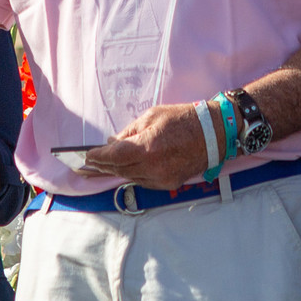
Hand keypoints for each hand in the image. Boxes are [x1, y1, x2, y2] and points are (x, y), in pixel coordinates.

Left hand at [80, 103, 213, 190]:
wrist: (213, 133)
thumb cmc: (182, 119)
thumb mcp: (151, 116)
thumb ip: (129, 132)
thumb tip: (112, 143)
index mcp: (147, 147)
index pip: (113, 157)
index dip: (97, 158)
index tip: (87, 157)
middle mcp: (153, 167)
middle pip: (119, 170)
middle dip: (102, 167)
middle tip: (89, 165)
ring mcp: (162, 178)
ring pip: (130, 178)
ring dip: (116, 172)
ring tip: (103, 167)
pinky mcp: (169, 184)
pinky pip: (144, 181)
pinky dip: (133, 175)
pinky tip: (126, 169)